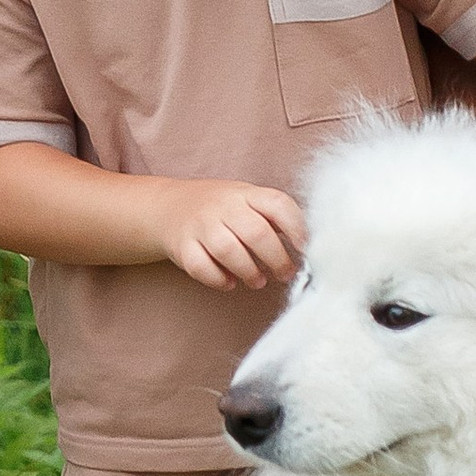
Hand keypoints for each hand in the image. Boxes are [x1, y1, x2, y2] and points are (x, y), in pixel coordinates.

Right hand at [153, 178, 305, 291]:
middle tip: (285, 273)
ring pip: (229, 251)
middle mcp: (223, 206)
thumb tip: (307, 246)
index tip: (305, 248)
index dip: (296, 227)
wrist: (168, 207)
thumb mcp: (246, 200)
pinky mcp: (183, 246)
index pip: (277, 204)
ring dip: (250, 272)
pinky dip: (219, 280)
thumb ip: (273, 219)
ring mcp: (201, 225)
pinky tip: (230, 282)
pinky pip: (201, 267)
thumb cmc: (220, 209)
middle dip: (277, 259)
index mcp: (246, 193)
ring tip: (259, 281)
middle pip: (256, 233)